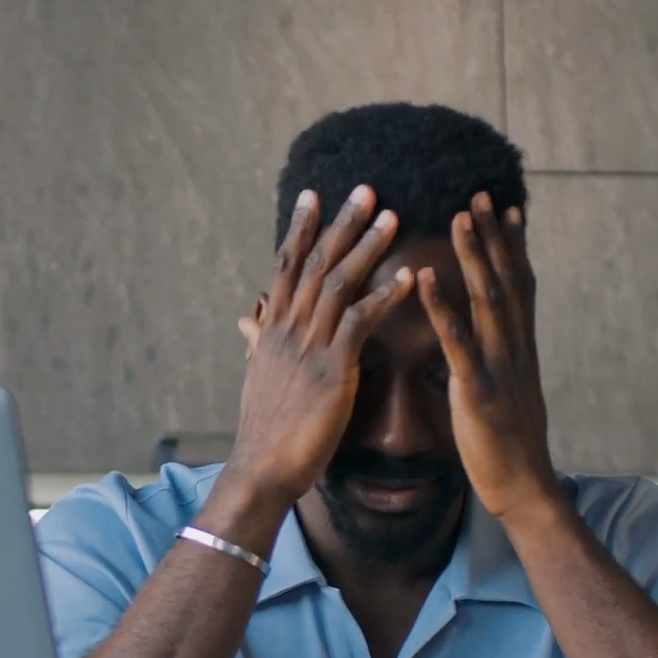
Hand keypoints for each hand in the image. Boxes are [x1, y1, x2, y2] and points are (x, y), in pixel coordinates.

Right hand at [228, 185, 415, 505]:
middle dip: (340, 223)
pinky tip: (409, 278)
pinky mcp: (331, 370)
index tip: (313, 194)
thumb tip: (248, 317)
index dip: (300, 228)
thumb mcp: (256, 376)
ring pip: (338, 283)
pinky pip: (360, 323)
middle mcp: (287, 330)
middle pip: (314, 262)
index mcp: (272, 330)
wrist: (262, 469)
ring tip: (393, 218)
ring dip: (367, 247)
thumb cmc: (265, 430)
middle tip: (366, 188)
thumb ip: (258, 341)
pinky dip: (385, 297)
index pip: (285, 266)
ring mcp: (308, 348)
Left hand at [416, 192, 561, 521]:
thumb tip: (497, 344)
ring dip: (474, 255)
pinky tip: (426, 276)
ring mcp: (499, 366)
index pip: (520, 285)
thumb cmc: (509, 447)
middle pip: (506, 280)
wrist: (524, 488)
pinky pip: (457, 340)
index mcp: (520, 349)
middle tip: (481, 193)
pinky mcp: (478, 389)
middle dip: (494, 236)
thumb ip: (501, 363)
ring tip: (460, 216)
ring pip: (487, 299)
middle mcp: (515, 348)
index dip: (513, 246)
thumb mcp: (509, 395)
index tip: (506, 208)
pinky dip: (442, 305)